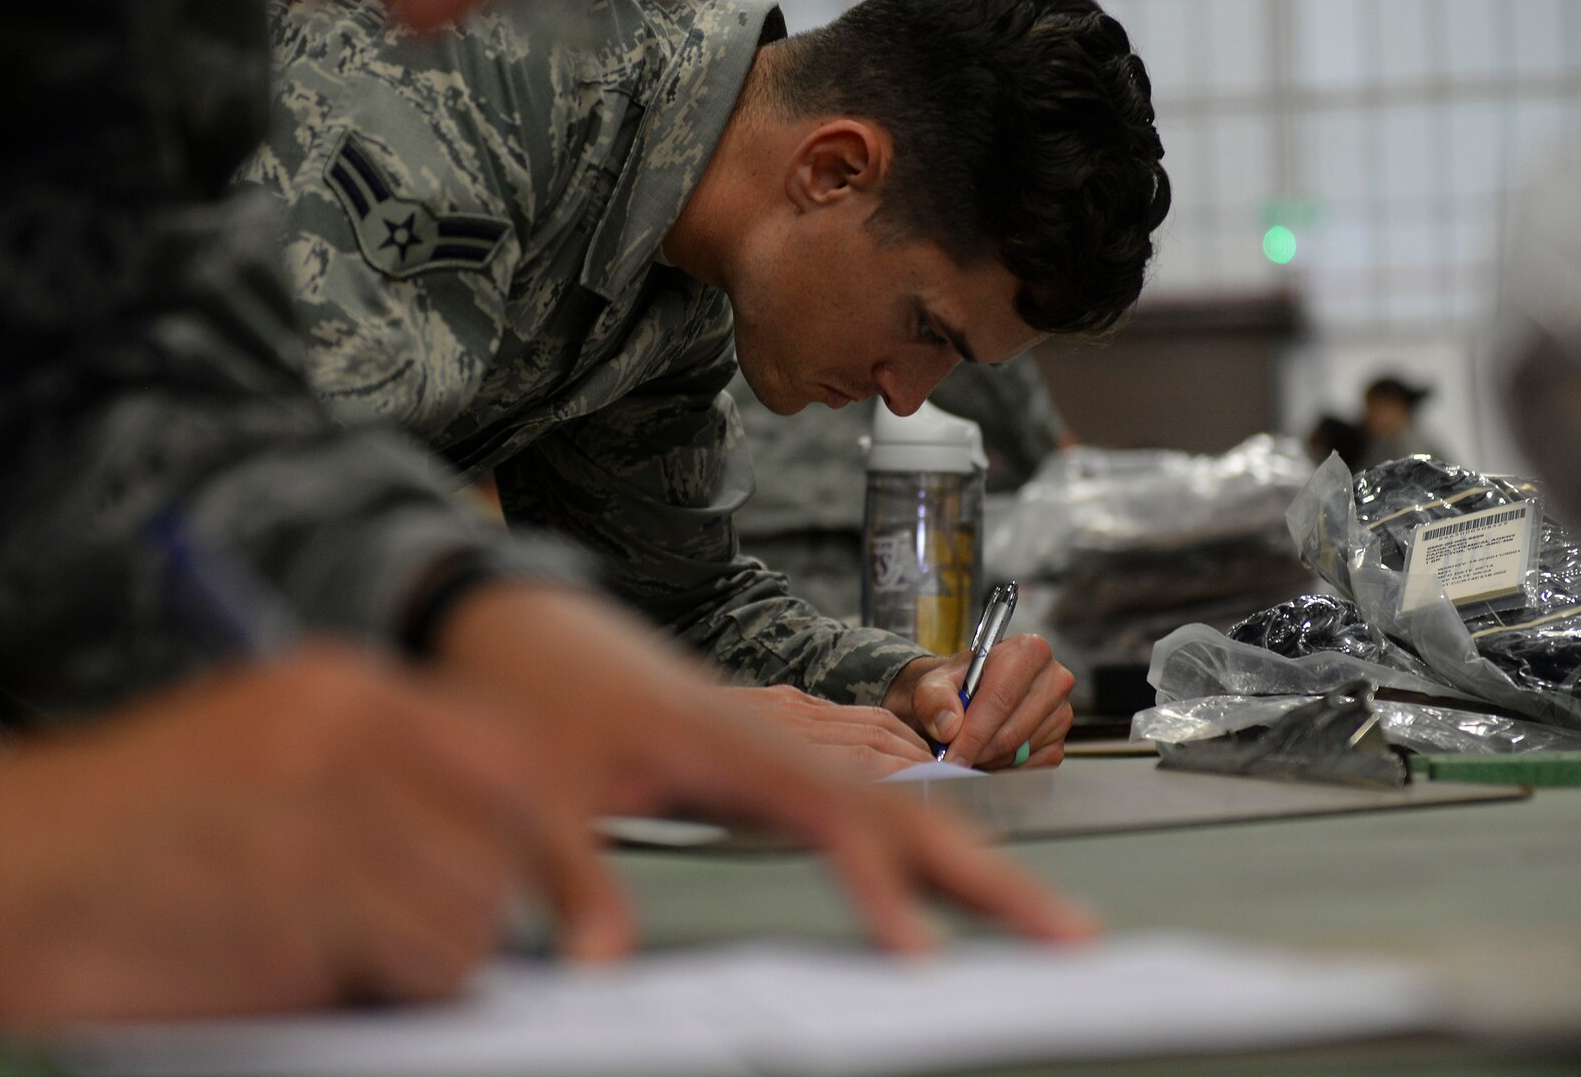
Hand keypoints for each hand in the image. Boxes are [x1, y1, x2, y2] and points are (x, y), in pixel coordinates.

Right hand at [0, 644, 624, 1023]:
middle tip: (378, 950)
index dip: (565, 860)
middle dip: (465, 925)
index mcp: (344, 690)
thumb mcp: (268, 770)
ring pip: (469, 923)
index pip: (515, 768)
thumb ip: (382, 802)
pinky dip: (370, 994)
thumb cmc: (119, 838)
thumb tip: (505, 886)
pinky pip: (410, 970)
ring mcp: (322, 809)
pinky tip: (284, 973)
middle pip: (503, 856)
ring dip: (415, 968)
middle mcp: (347, 732)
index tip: (593, 931)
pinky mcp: (292, 892)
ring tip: (316, 955)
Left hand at [433, 582, 1095, 952]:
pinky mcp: (768, 740)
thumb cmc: (526, 693)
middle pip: (901, 804)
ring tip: (1037, 910)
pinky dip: (925, 820)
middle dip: (983, 871)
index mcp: (727, 742)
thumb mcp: (529, 789)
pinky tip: (953, 851)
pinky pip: (869, 780)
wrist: (516, 617)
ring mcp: (777, 733)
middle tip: (1063, 931)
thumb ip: (571, 876)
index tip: (923, 950)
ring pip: (896, 792)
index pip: (833, 818)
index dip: (881, 885)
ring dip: (969, 850)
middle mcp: (771, 734)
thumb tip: (600, 962)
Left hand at [882, 635, 1073, 769]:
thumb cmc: (956, 685)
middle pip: (1011, 730)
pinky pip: (1030, 767)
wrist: (967, 696)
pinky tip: (987, 754)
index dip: (974, 732)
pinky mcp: (1060, 743)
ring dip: (988, 759)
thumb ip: (934, 698)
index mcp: (1027, 650)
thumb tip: (949, 726)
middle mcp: (1054, 679)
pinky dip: (1003, 768)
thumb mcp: (933, 683)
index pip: (1001, 699)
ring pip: (1019, 752)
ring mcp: (1061, 713)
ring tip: (968, 748)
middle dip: (977, 750)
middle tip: (953, 757)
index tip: (953, 754)